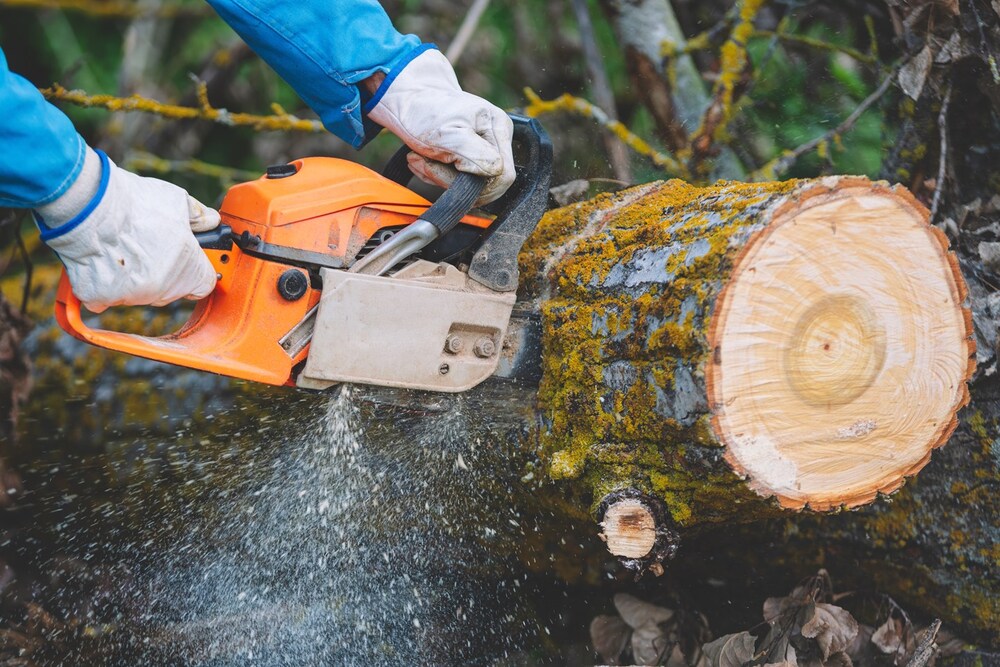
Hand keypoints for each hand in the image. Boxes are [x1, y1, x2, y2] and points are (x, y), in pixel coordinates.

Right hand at [35, 147, 219, 312]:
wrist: (89, 206)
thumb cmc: (135, 203)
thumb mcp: (178, 201)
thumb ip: (199, 217)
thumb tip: (212, 222)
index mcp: (188, 270)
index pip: (204, 285)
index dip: (197, 273)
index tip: (188, 263)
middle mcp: (163, 290)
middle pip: (170, 291)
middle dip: (164, 273)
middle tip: (148, 246)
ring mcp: (132, 296)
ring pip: (138, 294)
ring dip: (133, 279)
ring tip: (122, 247)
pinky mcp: (101, 298)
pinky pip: (105, 297)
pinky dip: (102, 284)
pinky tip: (100, 259)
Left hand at [366, 48, 514, 204]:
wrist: (406, 98)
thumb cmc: (423, 111)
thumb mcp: (447, 135)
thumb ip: (477, 156)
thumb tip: (495, 173)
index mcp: (498, 128)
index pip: (502, 175)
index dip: (472, 182)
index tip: (442, 164)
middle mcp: (497, 137)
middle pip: (488, 184)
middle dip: (451, 181)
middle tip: (425, 163)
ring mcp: (484, 146)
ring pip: (471, 185)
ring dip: (439, 178)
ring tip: (419, 159)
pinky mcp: (471, 154)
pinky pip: (460, 181)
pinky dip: (437, 176)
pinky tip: (424, 161)